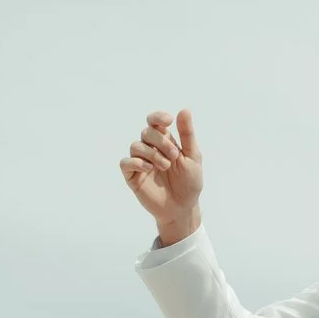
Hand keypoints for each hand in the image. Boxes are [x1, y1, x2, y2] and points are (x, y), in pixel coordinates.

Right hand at [118, 110, 203, 242]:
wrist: (183, 208)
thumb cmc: (189, 183)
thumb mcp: (193, 156)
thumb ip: (187, 134)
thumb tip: (184, 110)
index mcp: (164, 142)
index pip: (154, 122)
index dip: (157, 117)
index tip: (168, 121)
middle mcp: (150, 150)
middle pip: (146, 132)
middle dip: (161, 141)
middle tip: (174, 156)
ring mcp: (140, 163)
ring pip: (135, 146)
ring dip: (152, 153)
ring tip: (165, 166)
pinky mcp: (132, 177)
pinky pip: (125, 163)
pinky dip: (137, 162)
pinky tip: (149, 169)